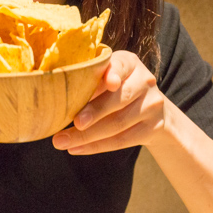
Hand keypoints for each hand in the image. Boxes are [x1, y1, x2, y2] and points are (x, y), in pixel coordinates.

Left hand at [52, 51, 166, 153]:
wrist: (152, 110)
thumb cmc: (116, 90)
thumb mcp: (107, 77)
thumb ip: (90, 80)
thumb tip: (58, 95)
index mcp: (129, 63)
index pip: (121, 66)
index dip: (113, 74)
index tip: (109, 83)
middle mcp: (144, 81)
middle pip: (120, 99)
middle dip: (95, 112)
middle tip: (74, 123)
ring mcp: (152, 105)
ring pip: (119, 123)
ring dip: (88, 135)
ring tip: (63, 141)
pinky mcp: (154, 127)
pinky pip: (123, 140)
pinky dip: (97, 146)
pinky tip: (77, 148)